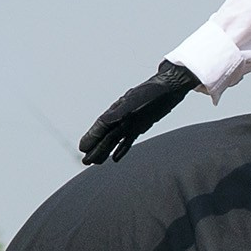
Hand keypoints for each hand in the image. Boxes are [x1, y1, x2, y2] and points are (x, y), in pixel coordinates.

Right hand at [78, 60, 197, 164]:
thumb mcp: (135, 101)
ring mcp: (130, 123)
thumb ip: (120, 111)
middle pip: (105, 136)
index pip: (101, 127)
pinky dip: (121, 149)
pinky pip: (127, 140)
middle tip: (85, 161)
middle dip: (95, 149)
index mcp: (117, 110)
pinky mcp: (140, 126)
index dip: (91, 137)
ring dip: (105, 151)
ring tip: (96, 162)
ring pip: (114, 140)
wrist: (168, 88)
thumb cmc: (152, 92)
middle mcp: (121, 118)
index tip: (82, 148)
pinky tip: (115, 158)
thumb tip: (104, 120)